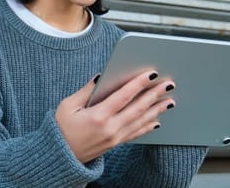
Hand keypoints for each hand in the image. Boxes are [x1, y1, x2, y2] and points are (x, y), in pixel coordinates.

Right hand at [55, 72, 175, 162]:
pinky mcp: (115, 143)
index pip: (123, 96)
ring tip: (169, 101)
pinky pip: (135, 133)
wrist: (60, 156)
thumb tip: (101, 77)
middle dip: (154, 95)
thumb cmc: (60, 129)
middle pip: (137, 108)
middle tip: (168, 84)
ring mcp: (114, 137)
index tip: (151, 74)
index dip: (138, 84)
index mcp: (98, 116)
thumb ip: (86, 90)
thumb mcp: (67, 106)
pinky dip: (147, 126)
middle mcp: (110, 128)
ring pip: (140, 121)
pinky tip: (157, 120)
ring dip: (156, 110)